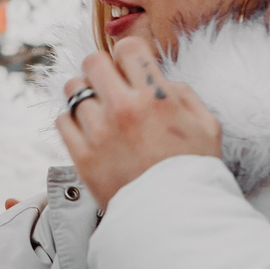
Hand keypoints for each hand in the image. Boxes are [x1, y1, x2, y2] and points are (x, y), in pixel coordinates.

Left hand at [55, 34, 221, 208]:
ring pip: (72, 89)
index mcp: (156, 97)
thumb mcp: (207, 127)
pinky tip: (88, 132)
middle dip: (101, 69)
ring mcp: (99, 133)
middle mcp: (124, 109)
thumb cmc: (194, 172)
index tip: (130, 68)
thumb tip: (161, 78)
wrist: (174, 220)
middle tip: (109, 86)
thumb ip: (185, 94)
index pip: (127, 48)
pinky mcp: (81, 157)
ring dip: (84, 95)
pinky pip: (61, 121)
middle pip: (92, 61)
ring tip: (97, 111)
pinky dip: (72, 122)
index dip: (128, 55)